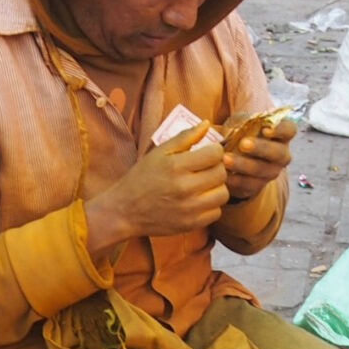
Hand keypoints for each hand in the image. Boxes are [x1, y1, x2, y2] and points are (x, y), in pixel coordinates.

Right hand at [85, 121, 228, 254]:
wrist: (125, 210)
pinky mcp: (191, 224)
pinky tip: (199, 200)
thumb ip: (185, 137)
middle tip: (204, 169)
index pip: (216, 154)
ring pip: (223, 194)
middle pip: (222, 173)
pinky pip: (216, 212)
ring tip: (203, 185)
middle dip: (216, 168)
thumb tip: (207, 124)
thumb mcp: (159, 152)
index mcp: (176, 166)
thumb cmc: (142, 178)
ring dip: (216, 187)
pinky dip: (211, 206)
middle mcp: (185, 188)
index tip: (206, 154)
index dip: (214, 151)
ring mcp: (189, 209)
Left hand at [221, 114, 297, 202]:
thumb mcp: (241, 122)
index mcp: (282, 135)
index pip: (289, 130)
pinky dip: (234, 179)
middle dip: (260, 148)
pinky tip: (223, 173)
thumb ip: (240, 121)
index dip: (280, 129)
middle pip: (277, 152)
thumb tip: (229, 121)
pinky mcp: (257, 186)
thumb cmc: (242, 133)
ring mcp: (271, 172)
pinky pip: (248, 185)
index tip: (265, 129)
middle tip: (243, 144)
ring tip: (226, 158)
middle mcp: (281, 155)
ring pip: (261, 170)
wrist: (236, 158)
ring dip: (243, 165)